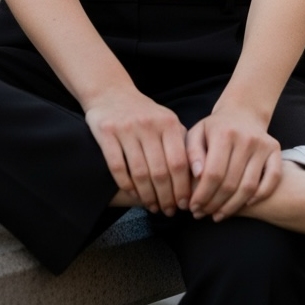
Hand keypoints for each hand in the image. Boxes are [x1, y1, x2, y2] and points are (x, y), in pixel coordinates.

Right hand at [84, 88, 190, 216]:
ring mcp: (127, 128)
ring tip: (153, 207)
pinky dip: (127, 185)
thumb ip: (181, 142)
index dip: (183, 187)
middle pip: (160, 171)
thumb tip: (197, 176)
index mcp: (168, 122)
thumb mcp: (166, 120)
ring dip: (147, 196)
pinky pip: (118, 167)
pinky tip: (134, 194)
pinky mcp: (107, 133)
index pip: (179, 162)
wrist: (111, 93)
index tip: (184, 204)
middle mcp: (149, 124)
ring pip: (140, 173)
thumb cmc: (144, 113)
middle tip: (169, 211)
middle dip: (166, 197)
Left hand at [185, 105, 281, 220]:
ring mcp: (262, 144)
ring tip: (218, 215)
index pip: (213, 173)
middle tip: (204, 214)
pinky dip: (261, 195)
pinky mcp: (275, 150)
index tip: (194, 207)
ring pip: (249, 186)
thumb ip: (192, 153)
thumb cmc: (214, 129)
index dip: (202, 195)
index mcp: (223, 133)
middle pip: (230, 183)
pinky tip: (245, 204)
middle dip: (214, 204)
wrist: (242, 112)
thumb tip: (197, 175)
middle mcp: (245, 138)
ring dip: (233, 206)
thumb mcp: (197, 134)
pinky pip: (272, 179)